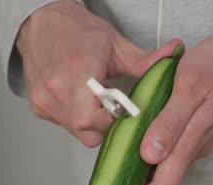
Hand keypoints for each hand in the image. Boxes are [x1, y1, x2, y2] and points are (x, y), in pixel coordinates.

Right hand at [17, 0, 181, 146]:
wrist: (41, 24)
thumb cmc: (76, 31)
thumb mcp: (115, 44)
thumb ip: (145, 60)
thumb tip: (175, 55)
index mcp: (78, 71)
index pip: (93, 119)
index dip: (114, 123)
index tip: (127, 116)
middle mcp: (56, 88)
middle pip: (87, 131)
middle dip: (107, 127)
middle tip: (116, 112)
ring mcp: (44, 100)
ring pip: (77, 132)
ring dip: (93, 125)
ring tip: (99, 104)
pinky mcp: (38, 107)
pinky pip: (65, 126)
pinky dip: (78, 120)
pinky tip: (82, 102)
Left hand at [136, 35, 212, 184]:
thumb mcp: (190, 86)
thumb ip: (170, 122)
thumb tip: (150, 156)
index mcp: (190, 141)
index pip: (164, 184)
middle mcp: (194, 148)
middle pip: (164, 180)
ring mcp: (197, 141)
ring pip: (167, 165)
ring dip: (143, 170)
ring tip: (116, 167)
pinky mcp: (197, 131)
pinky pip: (173, 150)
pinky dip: (153, 153)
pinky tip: (136, 144)